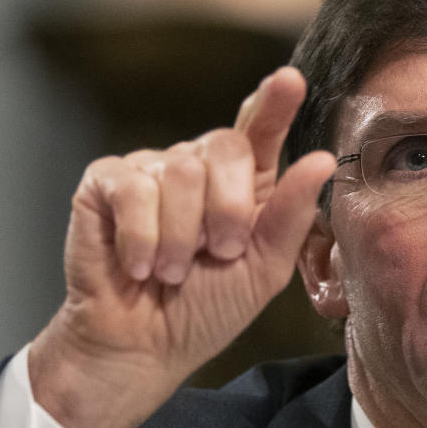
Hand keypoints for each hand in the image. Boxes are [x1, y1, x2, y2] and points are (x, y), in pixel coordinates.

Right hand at [28, 67, 335, 427]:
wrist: (144, 347)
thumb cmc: (207, 308)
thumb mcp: (264, 268)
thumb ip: (291, 215)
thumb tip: (321, 159)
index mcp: (242, 183)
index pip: (259, 129)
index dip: (275, 102)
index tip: (290, 80)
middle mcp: (197, 166)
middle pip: (224, 146)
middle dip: (228, 209)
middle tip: (219, 253)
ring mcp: (150, 169)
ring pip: (179, 172)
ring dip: (181, 237)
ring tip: (174, 272)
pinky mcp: (105, 182)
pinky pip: (132, 188)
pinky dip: (141, 237)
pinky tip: (139, 265)